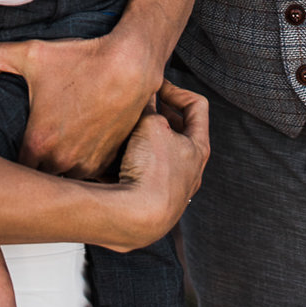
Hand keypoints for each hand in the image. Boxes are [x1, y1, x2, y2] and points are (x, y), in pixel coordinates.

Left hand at [0, 32, 161, 176]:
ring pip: (67, 181)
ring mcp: (88, 161)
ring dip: (61, 173)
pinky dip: (84, 168)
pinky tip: (80, 154)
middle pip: (40, 182)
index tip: (11, 157)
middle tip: (32, 158)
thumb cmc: (82, 59)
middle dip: (35, 173)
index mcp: (38, 143)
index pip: (13, 173)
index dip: (9, 168)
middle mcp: (62, 159)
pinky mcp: (109, 158)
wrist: (131, 63)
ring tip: (56, 159)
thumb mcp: (33, 53)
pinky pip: (90, 175)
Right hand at [102, 81, 209, 250]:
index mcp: (199, 149)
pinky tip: (106, 164)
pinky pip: (139, 180)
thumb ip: (149, 106)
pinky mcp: (150, 208)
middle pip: (176, 134)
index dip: (176, 90)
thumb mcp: (150, 126)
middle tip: (137, 110)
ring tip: (119, 135)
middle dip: (155, 118)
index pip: (197, 106)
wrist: (136, 219)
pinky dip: (126, 168)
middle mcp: (190, 172)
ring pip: (155, 158)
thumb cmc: (152, 171)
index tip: (156, 87)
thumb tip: (146, 91)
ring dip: (138, 144)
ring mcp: (171, 193)